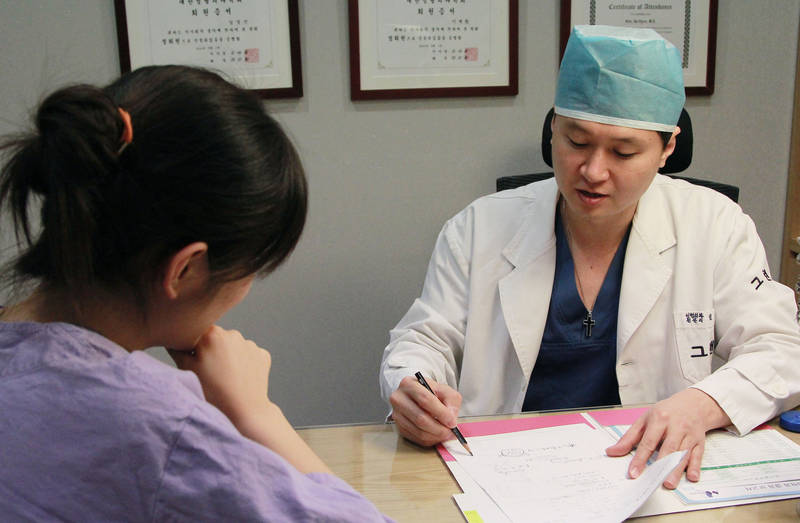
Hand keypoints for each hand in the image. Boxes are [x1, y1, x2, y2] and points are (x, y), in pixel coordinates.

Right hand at [168, 325, 271, 426]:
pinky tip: (239, 379)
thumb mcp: (187, 370)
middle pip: (218, 338)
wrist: (243, 413)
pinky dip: (245, 363)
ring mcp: (250, 345)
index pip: (198, 332)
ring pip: (234, 347)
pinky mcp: (263, 355)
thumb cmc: (211, 393)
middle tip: (210, 372)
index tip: (196, 361)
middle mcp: (233, 334)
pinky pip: (249, 355)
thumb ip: (178, 349)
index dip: (194, 346)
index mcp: (213, 334)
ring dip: (229, 357)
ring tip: (225, 378)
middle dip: (212, 351)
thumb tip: (173, 338)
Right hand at [389, 375, 461, 446]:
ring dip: (435, 436)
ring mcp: (397, 415)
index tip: (452, 421)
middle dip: (439, 428)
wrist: (417, 397)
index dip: (440, 413)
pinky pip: (416, 438)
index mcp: (409, 384)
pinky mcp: (399, 427)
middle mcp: (399, 399)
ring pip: (418, 431)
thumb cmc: (431, 392)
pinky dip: (429, 440)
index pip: (425, 399)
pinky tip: (437, 435)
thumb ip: (451, 401)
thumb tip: (451, 418)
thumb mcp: (444, 390)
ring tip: (446, 434)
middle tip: (451, 431)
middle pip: (420, 418)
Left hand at [605, 388, 729, 488]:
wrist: (692, 404)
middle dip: (661, 465)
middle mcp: (676, 426)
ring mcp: (689, 434)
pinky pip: (698, 455)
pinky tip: (692, 477)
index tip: (634, 472)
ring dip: (677, 470)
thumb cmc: (665, 413)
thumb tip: (611, 452)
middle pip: (668, 448)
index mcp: (659, 419)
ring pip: (683, 454)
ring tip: (669, 483)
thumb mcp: (644, 420)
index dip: (640, 458)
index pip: (648, 441)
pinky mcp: (700, 442)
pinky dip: (696, 467)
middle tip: (654, 481)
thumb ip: (629, 438)